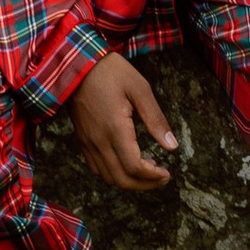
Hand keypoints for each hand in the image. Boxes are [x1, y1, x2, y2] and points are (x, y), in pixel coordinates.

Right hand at [69, 50, 176, 191]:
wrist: (78, 64)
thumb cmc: (112, 72)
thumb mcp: (140, 89)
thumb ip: (156, 119)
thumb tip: (172, 146)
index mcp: (115, 129)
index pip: (134, 167)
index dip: (152, 177)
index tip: (167, 173)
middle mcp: (99, 141)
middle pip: (121, 179)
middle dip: (144, 184)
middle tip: (162, 177)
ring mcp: (88, 142)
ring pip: (107, 177)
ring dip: (129, 181)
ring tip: (148, 169)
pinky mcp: (82, 140)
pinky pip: (96, 168)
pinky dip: (113, 173)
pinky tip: (126, 162)